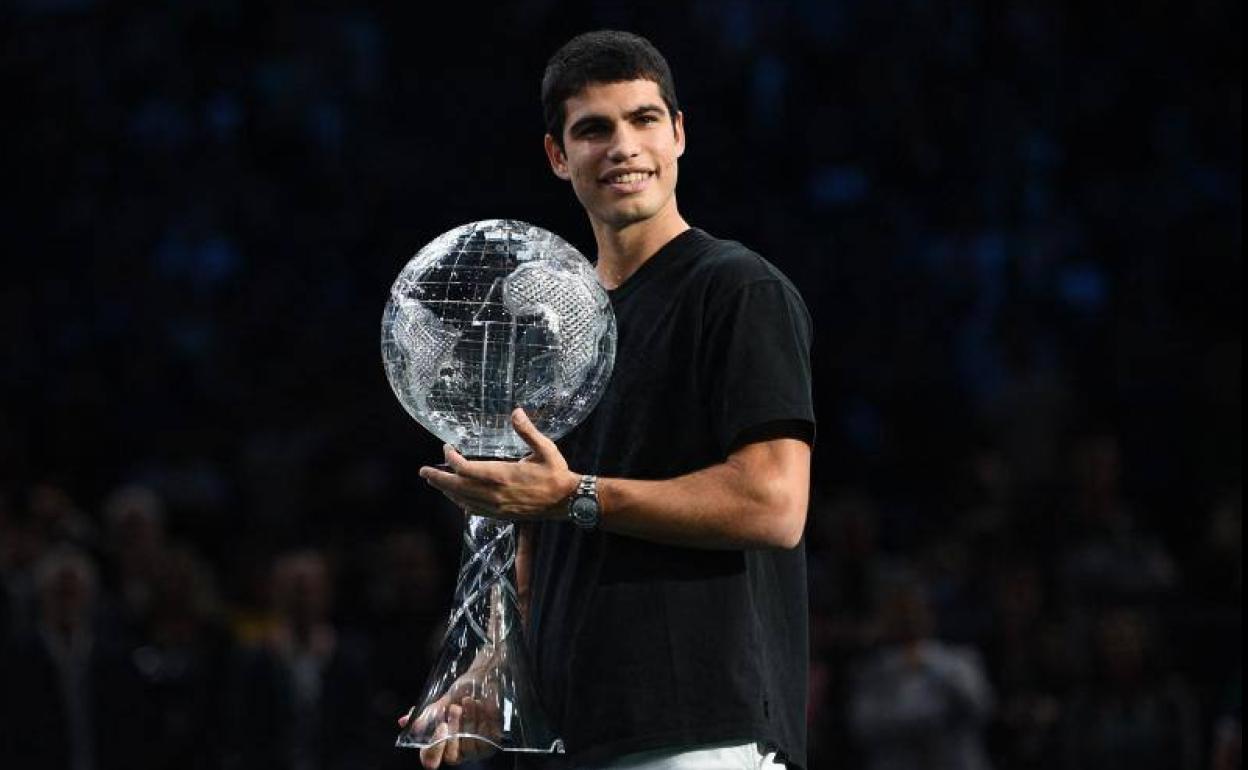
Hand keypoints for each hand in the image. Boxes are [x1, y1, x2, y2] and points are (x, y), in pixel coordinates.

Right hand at [398, 677, 500, 767]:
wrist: (483, 679)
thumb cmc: (461, 693)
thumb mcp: (441, 703)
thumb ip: (426, 715)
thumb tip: (404, 722)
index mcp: (441, 743)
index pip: (430, 760)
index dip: (433, 750)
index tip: (440, 726)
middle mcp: (457, 751)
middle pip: (452, 758)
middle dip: (453, 732)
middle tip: (455, 709)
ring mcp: (475, 750)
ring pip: (470, 747)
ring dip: (468, 721)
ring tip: (469, 701)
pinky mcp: (492, 743)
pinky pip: (486, 740)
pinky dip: (483, 721)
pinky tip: (482, 706)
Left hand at [420, 408, 579, 520]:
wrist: (567, 501)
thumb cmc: (556, 473)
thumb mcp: (545, 448)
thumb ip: (528, 431)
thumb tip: (516, 412)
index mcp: (502, 475)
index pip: (464, 468)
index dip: (450, 459)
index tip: (447, 448)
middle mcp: (495, 493)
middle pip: (457, 487)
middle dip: (438, 478)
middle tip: (424, 471)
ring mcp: (497, 507)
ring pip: (463, 500)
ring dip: (447, 491)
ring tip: (436, 481)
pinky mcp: (502, 515)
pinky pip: (474, 510)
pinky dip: (461, 502)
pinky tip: (458, 498)